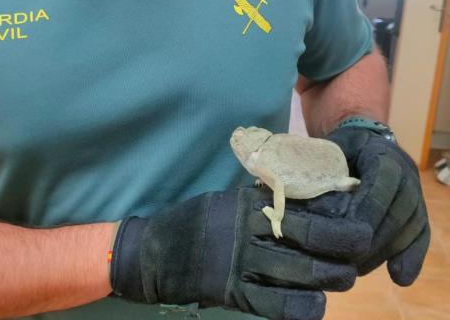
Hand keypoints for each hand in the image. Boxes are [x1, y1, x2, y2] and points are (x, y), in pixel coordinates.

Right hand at [110, 189, 371, 319]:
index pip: (305, 208)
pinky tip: (315, 305)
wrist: (151, 253)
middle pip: (312, 239)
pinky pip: (276, 305)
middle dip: (344, 250)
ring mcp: (239, 262)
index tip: (360, 225)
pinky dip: (302, 308)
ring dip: (330, 278)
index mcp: (248, 203)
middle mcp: (248, 230)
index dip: (339, 219)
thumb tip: (311, 203)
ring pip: (300, 272)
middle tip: (358, 255)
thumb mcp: (228, 203)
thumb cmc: (194, 224)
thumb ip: (263, 204)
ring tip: (342, 278)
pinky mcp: (230, 292)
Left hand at [326, 126, 429, 284]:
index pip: (382, 181)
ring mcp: (415, 192)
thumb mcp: (322, 153)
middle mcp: (405, 172)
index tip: (344, 230)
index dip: (366, 208)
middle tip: (343, 259)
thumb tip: (288, 202)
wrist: (359, 142)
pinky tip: (399, 277)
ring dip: (382, 253)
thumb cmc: (333, 150)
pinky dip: (410, 258)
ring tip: (353, 269)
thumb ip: (315, 174)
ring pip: (409, 228)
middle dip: (370, 239)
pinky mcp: (418, 211)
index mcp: (380, 152)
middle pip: (397, 211)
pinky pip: (421, 236)